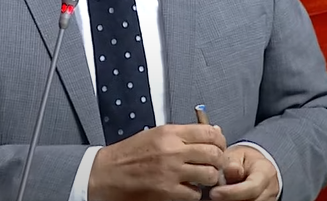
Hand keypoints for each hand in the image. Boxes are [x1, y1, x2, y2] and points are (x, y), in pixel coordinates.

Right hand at [88, 123, 226, 200]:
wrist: (106, 174)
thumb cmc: (128, 155)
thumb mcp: (154, 135)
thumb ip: (181, 135)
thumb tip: (211, 133)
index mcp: (169, 133)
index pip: (209, 133)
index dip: (219, 140)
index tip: (219, 145)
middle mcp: (172, 151)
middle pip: (214, 154)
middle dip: (218, 161)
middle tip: (213, 164)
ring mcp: (171, 173)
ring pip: (209, 175)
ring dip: (208, 178)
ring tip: (200, 178)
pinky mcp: (168, 193)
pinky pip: (195, 194)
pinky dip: (194, 193)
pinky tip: (186, 188)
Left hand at [209, 145, 278, 200]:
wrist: (254, 166)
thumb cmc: (243, 159)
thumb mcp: (236, 154)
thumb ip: (232, 162)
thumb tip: (232, 171)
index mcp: (266, 171)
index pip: (252, 187)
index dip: (232, 193)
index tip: (214, 193)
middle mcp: (270, 189)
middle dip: (229, 199)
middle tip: (212, 194)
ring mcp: (268, 200)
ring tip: (218, 195)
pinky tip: (224, 198)